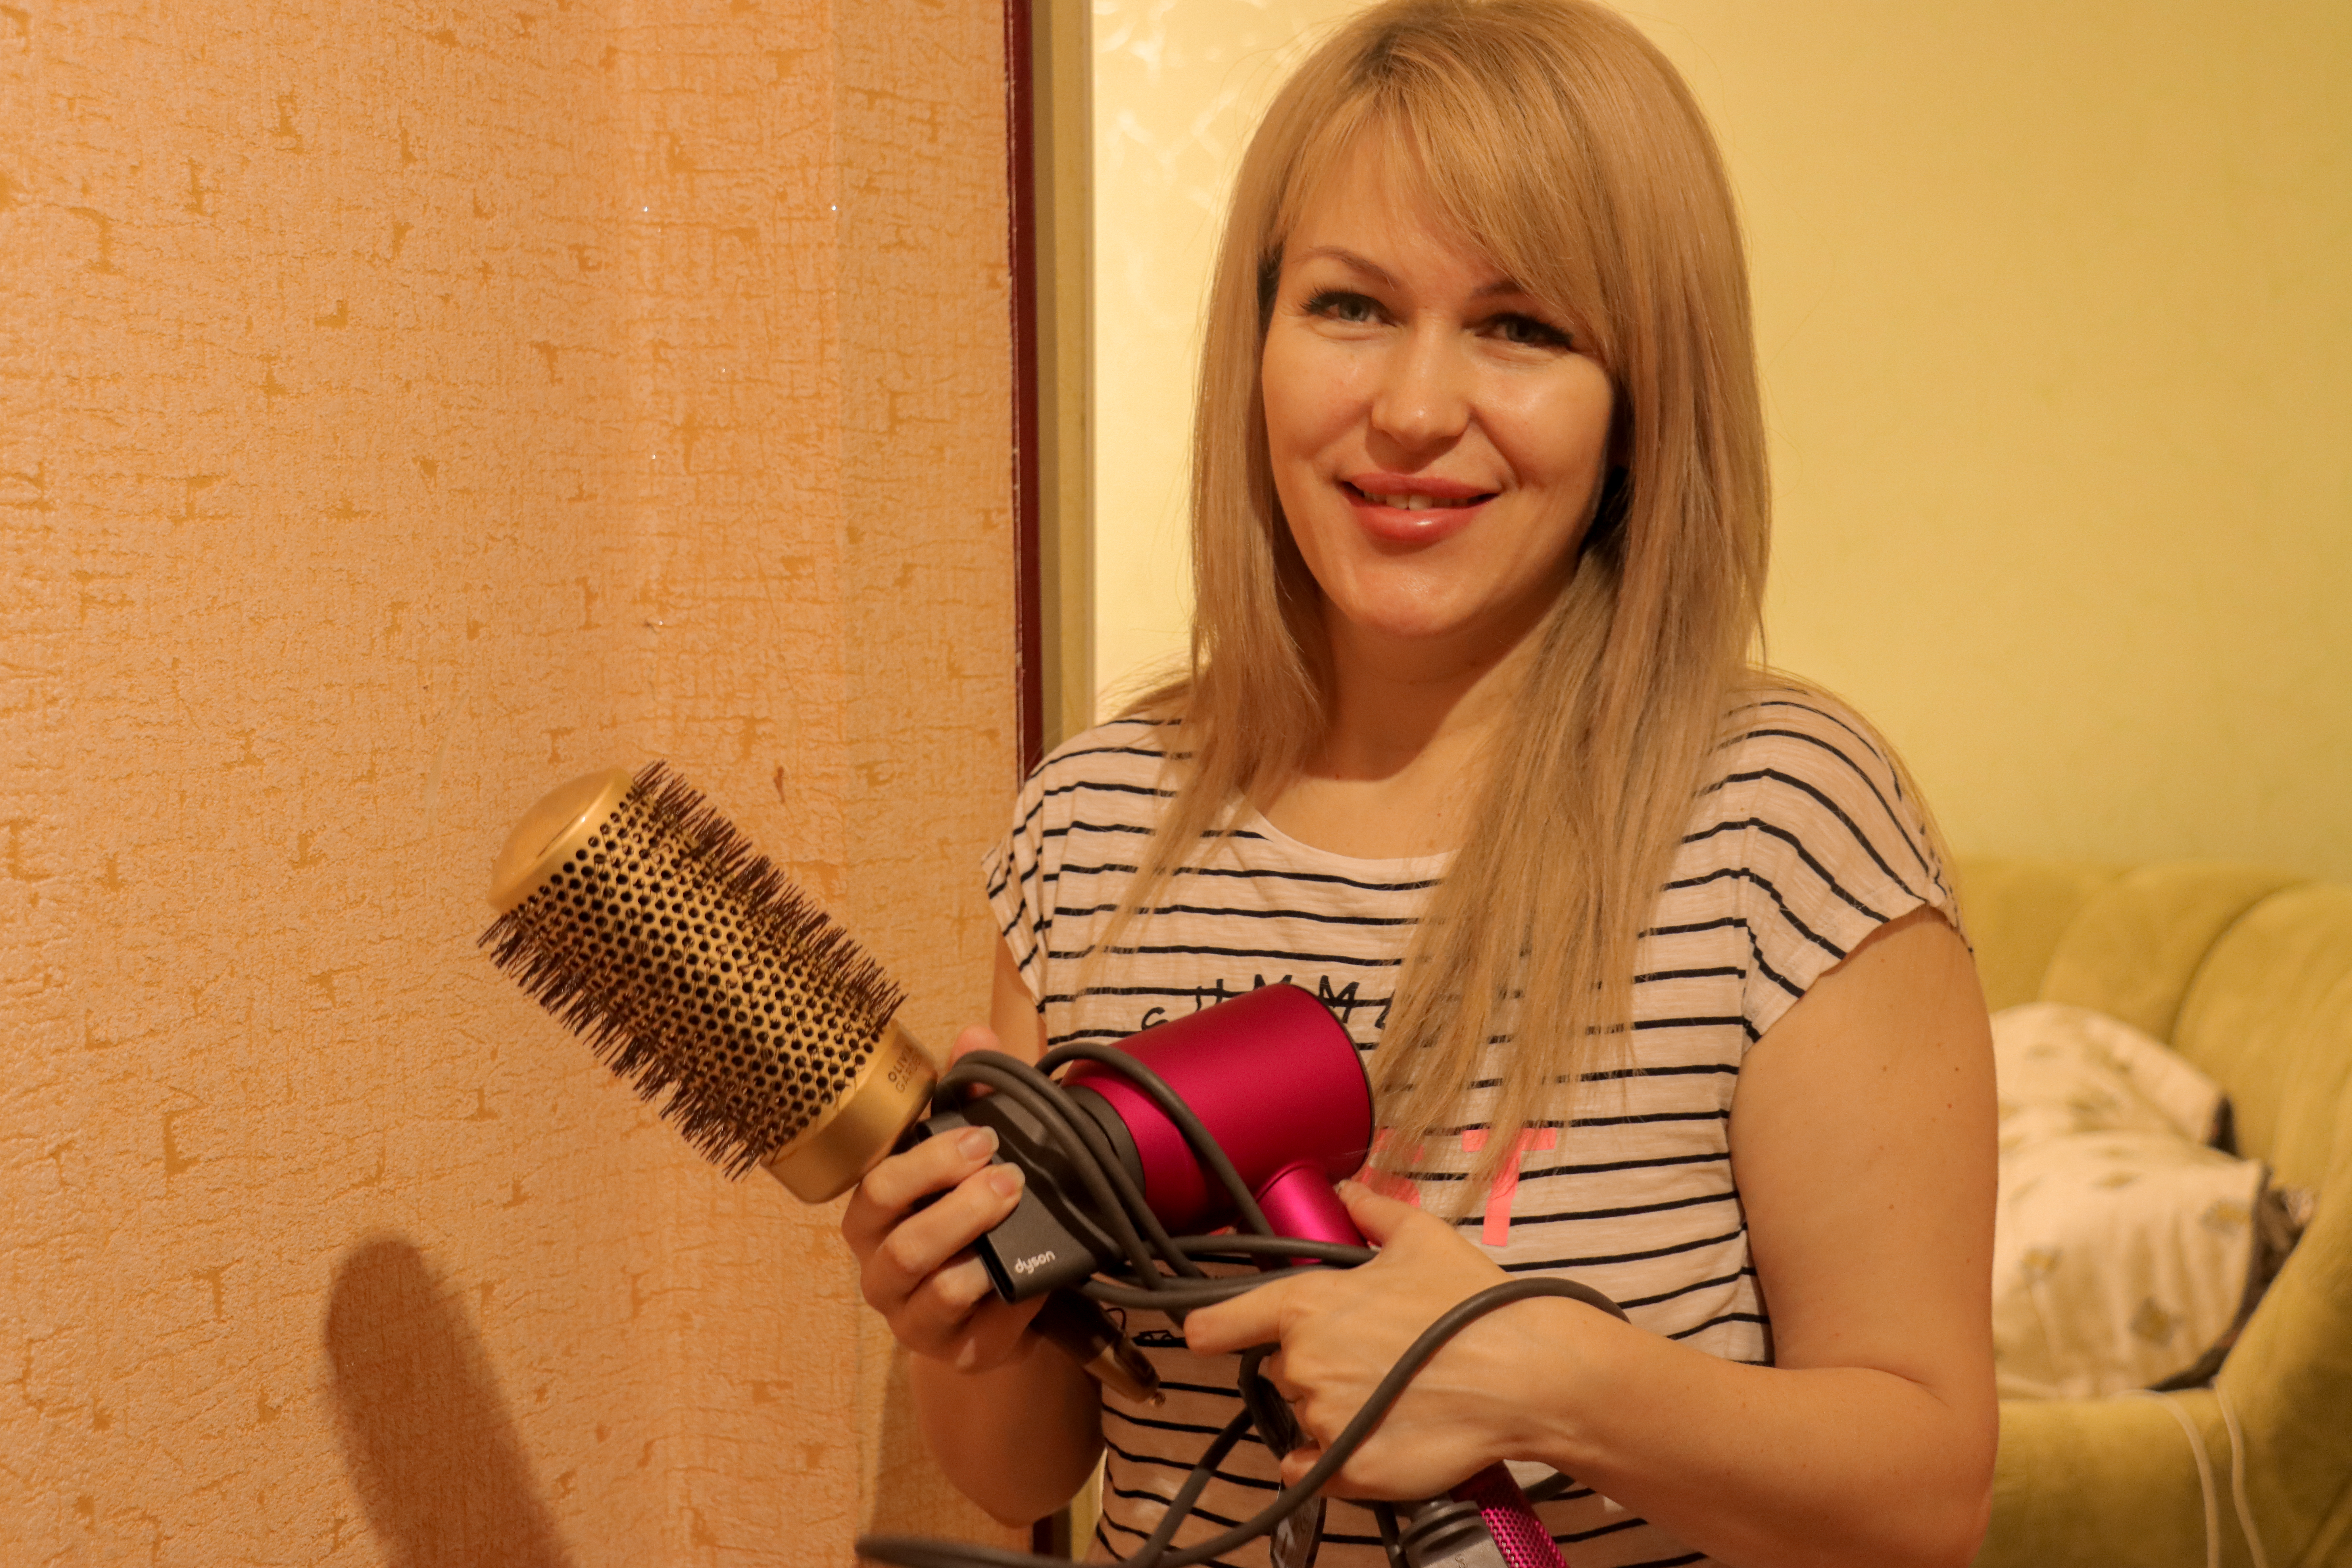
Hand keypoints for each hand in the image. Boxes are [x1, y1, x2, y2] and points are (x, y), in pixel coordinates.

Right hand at [840, 1024, 1046, 1373]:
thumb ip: (967, 1093)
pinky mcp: (957, 1355)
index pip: (877, 1188)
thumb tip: (974, 1031)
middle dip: (958, 1206)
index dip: (927, 1161)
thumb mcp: (967, 1157)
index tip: (981, 1136)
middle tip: (1009, 1177)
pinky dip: (1014, 1302)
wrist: (993, 1305)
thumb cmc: (968, 1219)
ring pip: (938, 1290)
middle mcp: (881, 1273)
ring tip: (1020, 1213)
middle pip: (905, 1242)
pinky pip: (982, 1332)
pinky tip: (1042, 1276)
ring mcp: (914, 1321)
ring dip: (983, 1248)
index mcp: (873, 1219)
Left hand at [1183, 1181, 1536, 1497]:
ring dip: (1336, 1407)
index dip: (1212, 1329)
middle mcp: (1303, 1364)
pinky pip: (1311, 1470)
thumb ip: (1370, 1210)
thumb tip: (1347, 1191)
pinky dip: (1331, 1459)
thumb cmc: (1472, 1306)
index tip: (1209, 1334)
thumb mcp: (1420, 1237)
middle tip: (1376, 1354)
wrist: (1526, 1375)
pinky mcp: (1348, 1471)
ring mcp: (1323, 1421)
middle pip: (1284, 1368)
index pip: (1216, 1324)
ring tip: (1395, 1391)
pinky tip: (1376, 1435)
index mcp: (1305, 1305)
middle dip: (1319, 1362)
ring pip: (1307, 1415)